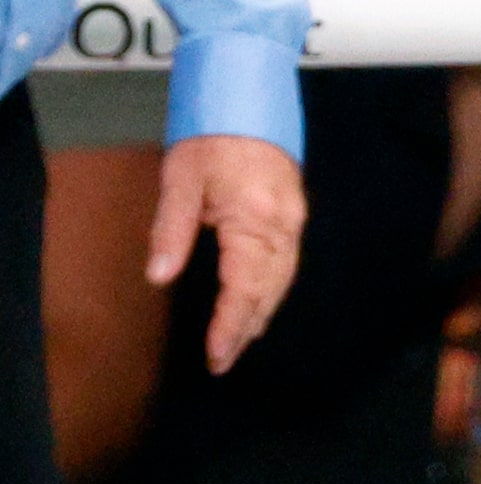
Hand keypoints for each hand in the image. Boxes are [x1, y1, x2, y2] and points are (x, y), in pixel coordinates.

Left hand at [147, 135, 306, 374]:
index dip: (230, 328)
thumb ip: (171, 232)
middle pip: (268, 294)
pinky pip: (285, 268)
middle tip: (222, 361)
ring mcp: (293, 225)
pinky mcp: (293, 219)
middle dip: (245, 330)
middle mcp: (282, 231)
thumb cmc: (210, 135)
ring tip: (237, 341)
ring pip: (281, 285)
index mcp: (254, 223)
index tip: (217, 358)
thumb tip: (158, 277)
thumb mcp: (180, 180)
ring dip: (259, 315)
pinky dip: (269, 293)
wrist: (248, 96)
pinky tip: (255, 303)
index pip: (244, 290)